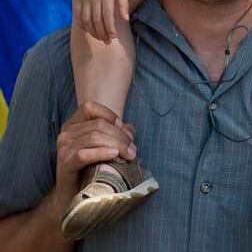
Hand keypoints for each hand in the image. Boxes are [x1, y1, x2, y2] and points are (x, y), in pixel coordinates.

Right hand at [55, 101, 135, 216]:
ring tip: (129, 154)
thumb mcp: (104, 146)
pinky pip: (84, 154)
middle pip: (97, 124)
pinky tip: (114, 156)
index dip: (109, 115)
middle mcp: (66, 133)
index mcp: (73, 124)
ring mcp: (64, 148)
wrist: (72, 199)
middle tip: (132, 149)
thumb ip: (117, 133)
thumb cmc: (90, 169)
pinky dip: (101, 153)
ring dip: (116, 144)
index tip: (123, 128)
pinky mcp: (65, 164)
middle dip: (119, 135)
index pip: (90, 107)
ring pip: (93, 137)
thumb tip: (128, 129)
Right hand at [73, 0, 128, 43]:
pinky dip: (81, 24)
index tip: (113, 37)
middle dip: (102, 33)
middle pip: (96, 21)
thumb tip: (126, 19)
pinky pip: (77, 14)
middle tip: (107, 42)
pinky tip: (87, 30)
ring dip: (92, 31)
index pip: (107, 16)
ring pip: (86, 20)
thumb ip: (123, 3)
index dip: (109, 29)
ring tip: (99, 37)